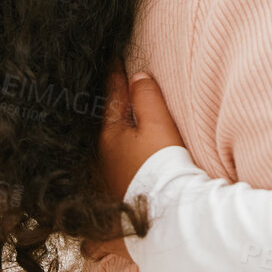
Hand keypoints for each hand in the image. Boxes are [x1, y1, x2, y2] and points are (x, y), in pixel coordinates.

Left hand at [96, 64, 183, 201]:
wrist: (167, 213)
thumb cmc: (163, 166)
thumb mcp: (158, 125)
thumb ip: (146, 98)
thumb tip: (137, 77)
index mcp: (110, 135)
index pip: (113, 97)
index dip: (115, 76)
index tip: (112, 58)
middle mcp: (104, 157)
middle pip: (108, 122)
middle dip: (112, 104)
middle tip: (113, 85)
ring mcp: (109, 177)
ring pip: (111, 144)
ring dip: (117, 130)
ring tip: (121, 118)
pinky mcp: (119, 194)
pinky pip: (117, 164)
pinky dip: (121, 152)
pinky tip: (127, 154)